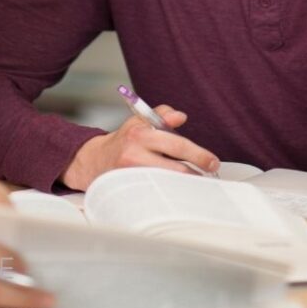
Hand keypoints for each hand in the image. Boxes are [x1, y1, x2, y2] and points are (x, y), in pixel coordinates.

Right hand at [60, 106, 219, 190]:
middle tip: (209, 174)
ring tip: (197, 185)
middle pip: (175, 168)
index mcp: (140, 133)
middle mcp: (134, 154)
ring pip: (167, 183)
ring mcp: (130, 174)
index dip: (198, 154)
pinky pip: (155, 193)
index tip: (212, 162)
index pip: (176, 144)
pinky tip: (178, 193)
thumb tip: (181, 116)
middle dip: (196, 173)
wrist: (94, 160)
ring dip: (184, 185)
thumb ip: (161, 114)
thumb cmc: (123, 140)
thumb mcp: (139, 120)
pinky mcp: (128, 190)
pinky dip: (169, 193)